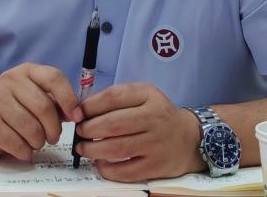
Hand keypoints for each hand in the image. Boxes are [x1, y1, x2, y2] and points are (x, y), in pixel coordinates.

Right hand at [0, 63, 82, 161]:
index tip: (77, 117)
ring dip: (39, 141)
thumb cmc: (14, 110)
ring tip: (37, 142)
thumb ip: (55, 103)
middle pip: (44, 106)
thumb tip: (76, 114)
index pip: (54, 77)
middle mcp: (10, 81)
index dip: (69, 98)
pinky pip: (16, 143)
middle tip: (54, 137)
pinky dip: (26, 152)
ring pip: (31, 127)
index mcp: (27, 71)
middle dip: (54, 128)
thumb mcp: (35, 99)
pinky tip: (24, 150)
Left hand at [74, 83, 203, 181]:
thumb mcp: (144, 96)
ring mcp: (156, 143)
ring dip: (93, 149)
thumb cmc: (158, 115)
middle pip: (113, 124)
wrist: (189, 139)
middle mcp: (154, 117)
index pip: (114, 97)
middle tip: (79, 132)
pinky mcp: (156, 165)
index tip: (78, 113)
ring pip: (116, 148)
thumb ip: (118, 99)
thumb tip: (84, 109)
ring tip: (83, 148)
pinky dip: (107, 169)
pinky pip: (125, 171)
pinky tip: (100, 163)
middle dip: (89, 129)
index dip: (91, 106)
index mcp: (149, 95)